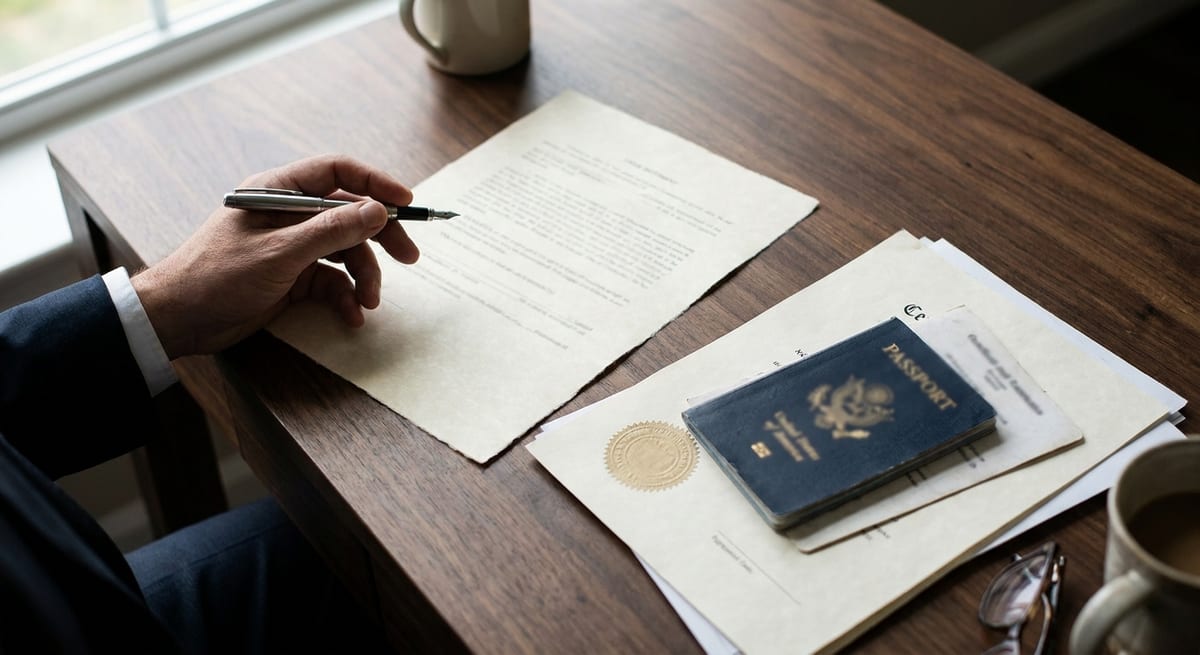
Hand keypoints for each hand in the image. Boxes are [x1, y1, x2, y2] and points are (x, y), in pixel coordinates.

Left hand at [132, 154, 418, 358]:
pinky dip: (345, 297)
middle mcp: (289, 215)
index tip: (406, 202)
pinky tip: (351, 316)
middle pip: (350, 214)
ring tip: (368, 302)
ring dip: (363, 276)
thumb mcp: (279, 252)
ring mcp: (291, 247)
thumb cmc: (215, 276)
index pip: (337, 173)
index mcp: (279, 192)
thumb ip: (331, 230)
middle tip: (410, 257)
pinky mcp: (292, 277)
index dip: (375, 183)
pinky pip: (331, 281)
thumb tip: (377, 211)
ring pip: (345, 252)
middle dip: (381, 236)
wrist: (177, 321)